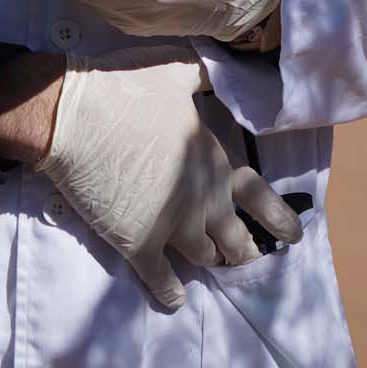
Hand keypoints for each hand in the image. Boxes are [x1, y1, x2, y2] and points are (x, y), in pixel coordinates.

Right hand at [36, 45, 301, 308]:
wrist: (74, 116)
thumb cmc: (125, 88)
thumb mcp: (177, 70)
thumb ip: (206, 77)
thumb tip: (227, 69)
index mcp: (214, 160)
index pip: (259, 197)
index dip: (278, 219)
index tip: (292, 237)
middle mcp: (203, 199)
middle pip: (236, 238)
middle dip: (243, 250)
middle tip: (245, 256)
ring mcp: (173, 226)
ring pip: (204, 258)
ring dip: (209, 262)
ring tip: (211, 264)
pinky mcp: (140, 244)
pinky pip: (162, 280)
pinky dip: (171, 292)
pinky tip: (176, 298)